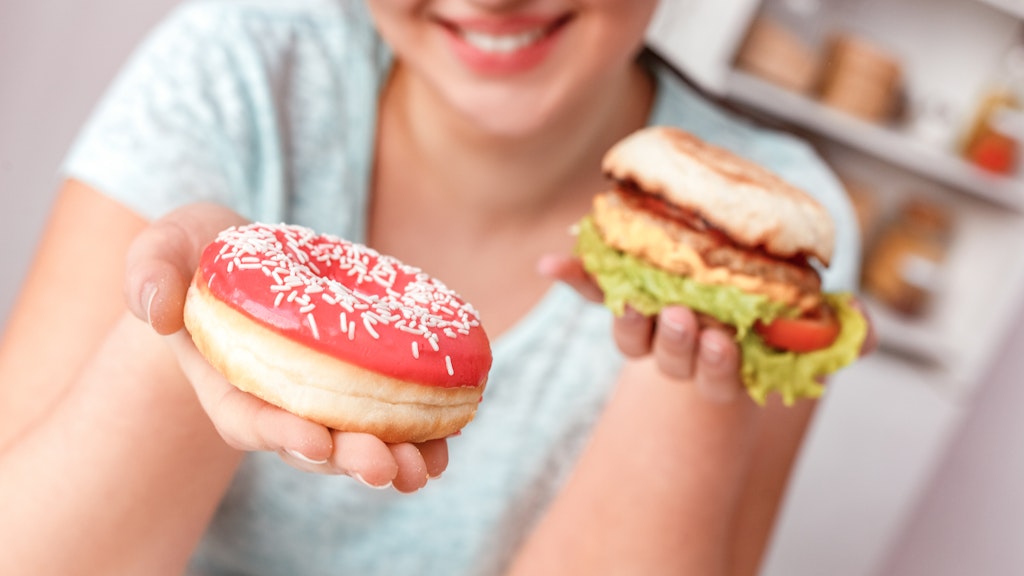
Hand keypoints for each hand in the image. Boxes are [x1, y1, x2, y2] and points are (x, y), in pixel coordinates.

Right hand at [123, 203, 446, 491]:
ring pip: (353, 444)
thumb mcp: (165, 246)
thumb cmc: (202, 253)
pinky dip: (417, 437)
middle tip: (382, 467)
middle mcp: (274, 404)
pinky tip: (442, 446)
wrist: (244, 260)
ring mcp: (317, 401)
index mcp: (227, 382)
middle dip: (347, 460)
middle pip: (311, 445)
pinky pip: (387, 420)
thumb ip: (151, 271)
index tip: (314, 441)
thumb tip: (158, 307)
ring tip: (423, 468)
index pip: (249, 419)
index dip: (280, 433)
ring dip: (391, 461)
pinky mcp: (355, 385)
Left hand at [537, 254, 876, 402]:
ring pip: (634, 335)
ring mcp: (651, 326)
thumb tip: (873, 332)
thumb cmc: (776, 321)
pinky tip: (551, 263)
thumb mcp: (815, 327)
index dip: (716, 366)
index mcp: (724, 364)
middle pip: (670, 358)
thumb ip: (847, 333)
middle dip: (678, 342)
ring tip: (636, 297)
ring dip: (632, 318)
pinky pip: (595, 290)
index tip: (721, 347)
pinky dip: (575, 277)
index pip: (717, 377)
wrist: (731, 305)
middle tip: (687, 318)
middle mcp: (681, 352)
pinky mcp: (623, 294)